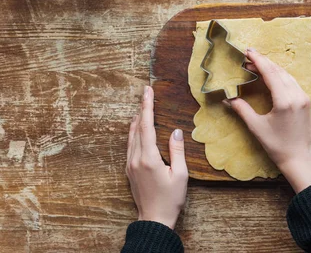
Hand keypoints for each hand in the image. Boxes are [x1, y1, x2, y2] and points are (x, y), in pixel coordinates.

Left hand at [126, 86, 188, 228]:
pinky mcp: (130, 169)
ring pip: (131, 135)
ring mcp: (130, 164)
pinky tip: (139, 127)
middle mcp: (135, 159)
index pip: (147, 126)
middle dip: (142, 108)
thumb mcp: (180, 174)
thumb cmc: (170, 199)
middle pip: (137, 127)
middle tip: (146, 92)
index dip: (147, 106)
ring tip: (143, 106)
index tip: (148, 91)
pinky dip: (135, 131)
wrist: (154, 219)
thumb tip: (175, 131)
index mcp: (148, 158)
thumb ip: (177, 151)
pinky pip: (130, 144)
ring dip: (138, 119)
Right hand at [227, 48, 310, 192]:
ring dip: (271, 68)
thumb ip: (242, 109)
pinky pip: (292, 82)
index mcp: (284, 100)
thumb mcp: (256, 127)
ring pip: (286, 75)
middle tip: (248, 57)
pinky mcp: (306, 101)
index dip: (258, 60)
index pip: (270, 73)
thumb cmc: (277, 146)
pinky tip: (270, 76)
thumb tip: (227, 98)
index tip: (248, 51)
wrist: (300, 159)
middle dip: (263, 62)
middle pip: (278, 71)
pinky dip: (279, 76)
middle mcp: (296, 95)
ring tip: (256, 65)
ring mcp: (303, 97)